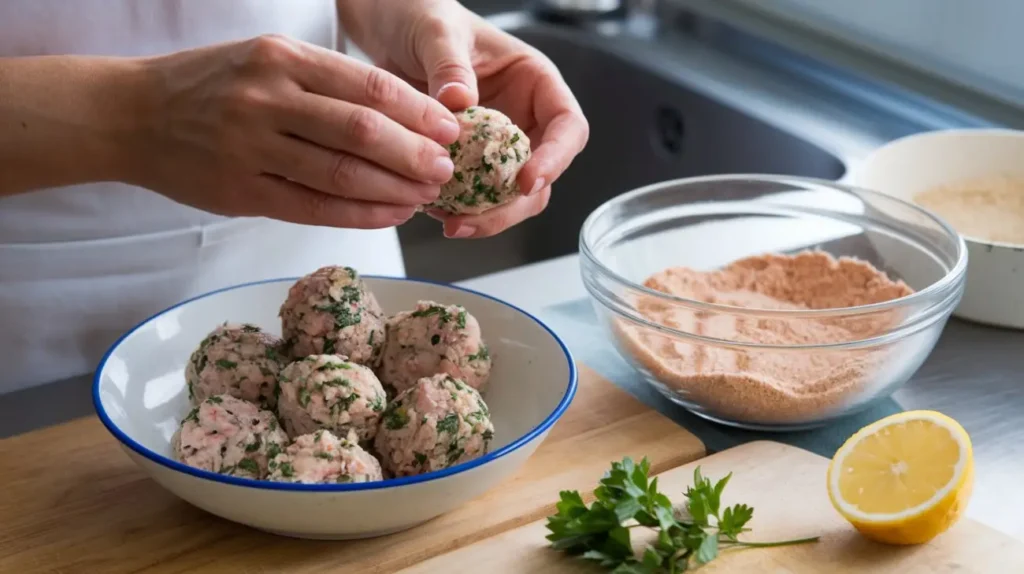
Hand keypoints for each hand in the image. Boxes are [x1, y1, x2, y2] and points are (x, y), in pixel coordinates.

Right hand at [127, 35, 459, 228]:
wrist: (129, 113)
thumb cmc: (210, 86)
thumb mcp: (266, 60)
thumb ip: (326, 83)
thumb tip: (401, 116)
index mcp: (283, 58)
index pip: (369, 86)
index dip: (418, 112)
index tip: (451, 130)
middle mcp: (269, 97)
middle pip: (363, 131)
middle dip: (415, 155)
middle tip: (447, 170)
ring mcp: (251, 146)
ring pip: (341, 173)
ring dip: (393, 189)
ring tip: (425, 197)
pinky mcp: (240, 190)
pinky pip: (312, 207)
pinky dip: (357, 215)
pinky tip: (388, 216)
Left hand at [347, 0, 588, 237]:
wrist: (385, 28)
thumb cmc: (423, 15)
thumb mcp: (436, 31)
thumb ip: (449, 63)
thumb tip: (460, 100)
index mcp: (535, 83)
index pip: (566, 127)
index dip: (555, 158)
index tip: (525, 180)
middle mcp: (523, 118)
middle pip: (542, 175)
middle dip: (512, 205)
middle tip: (475, 218)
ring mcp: (495, 145)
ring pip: (509, 197)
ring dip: (485, 217)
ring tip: (448, 223)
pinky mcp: (465, 163)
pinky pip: (472, 197)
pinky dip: (457, 210)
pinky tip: (430, 211)